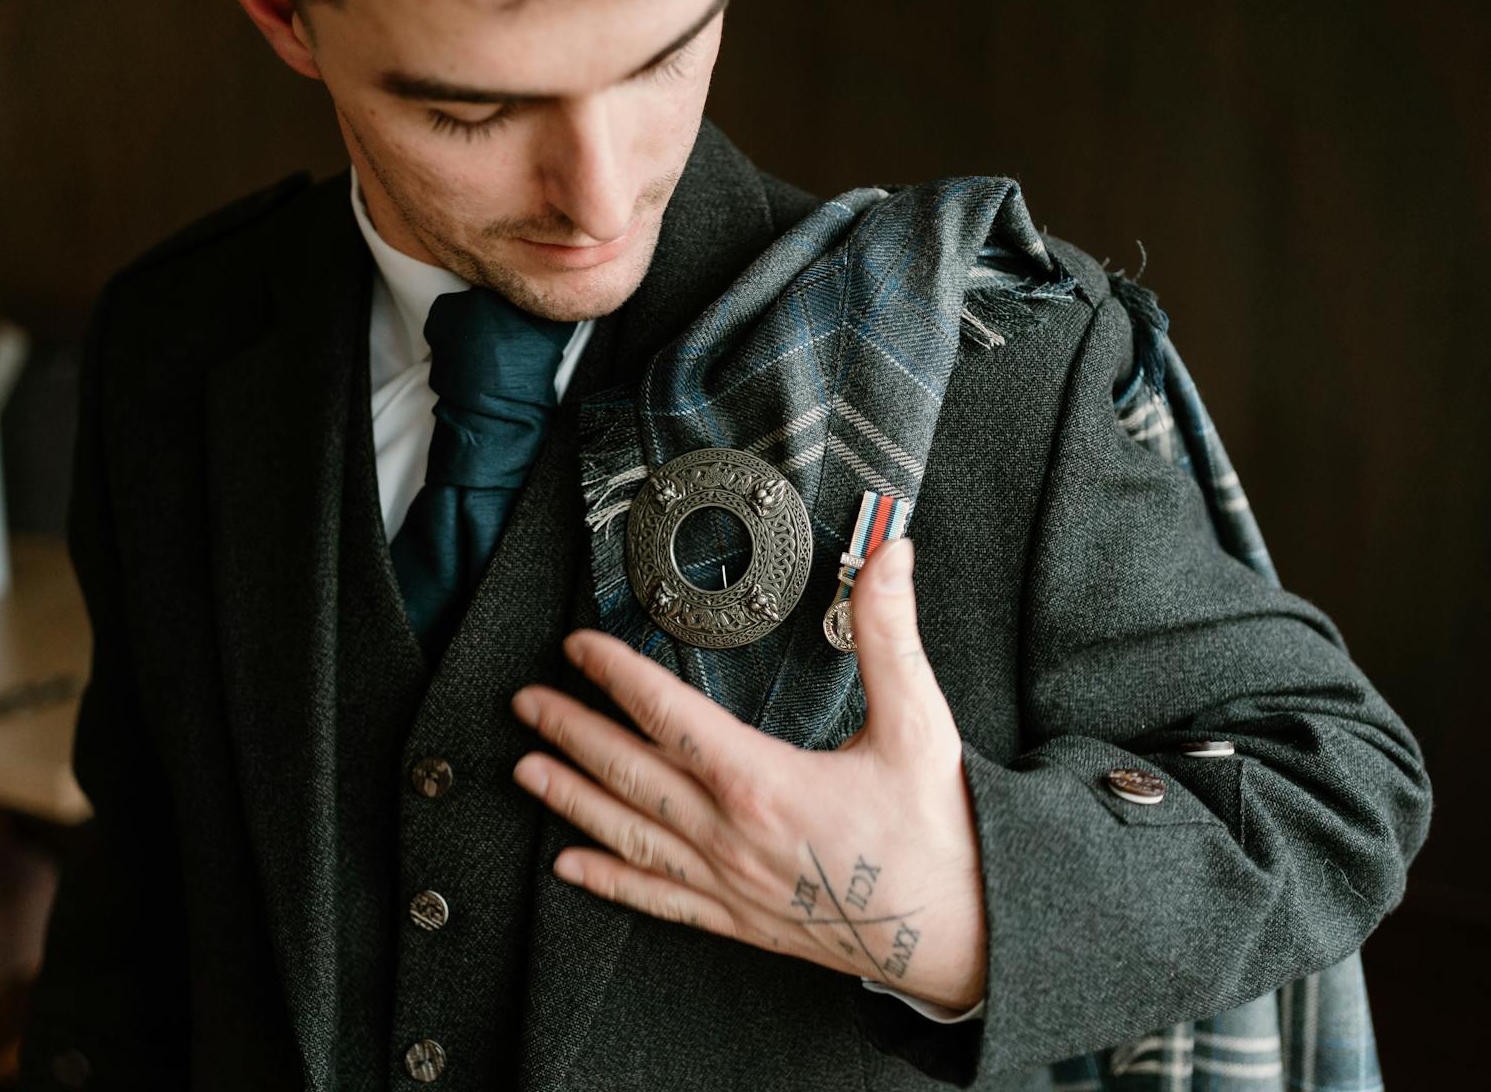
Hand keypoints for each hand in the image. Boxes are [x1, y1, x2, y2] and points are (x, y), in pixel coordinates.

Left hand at [510, 537, 986, 1010]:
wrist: (964, 933)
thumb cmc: (940, 834)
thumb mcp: (920, 724)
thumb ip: (892, 635)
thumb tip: (890, 557)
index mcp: (764, 784)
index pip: (669, 717)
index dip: (616, 676)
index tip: (579, 648)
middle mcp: (732, 837)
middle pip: (630, 775)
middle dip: (571, 732)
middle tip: (526, 703)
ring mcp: (730, 885)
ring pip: (630, 835)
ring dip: (571, 799)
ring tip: (526, 770)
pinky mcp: (740, 920)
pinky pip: (658, 899)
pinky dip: (609, 880)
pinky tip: (572, 868)